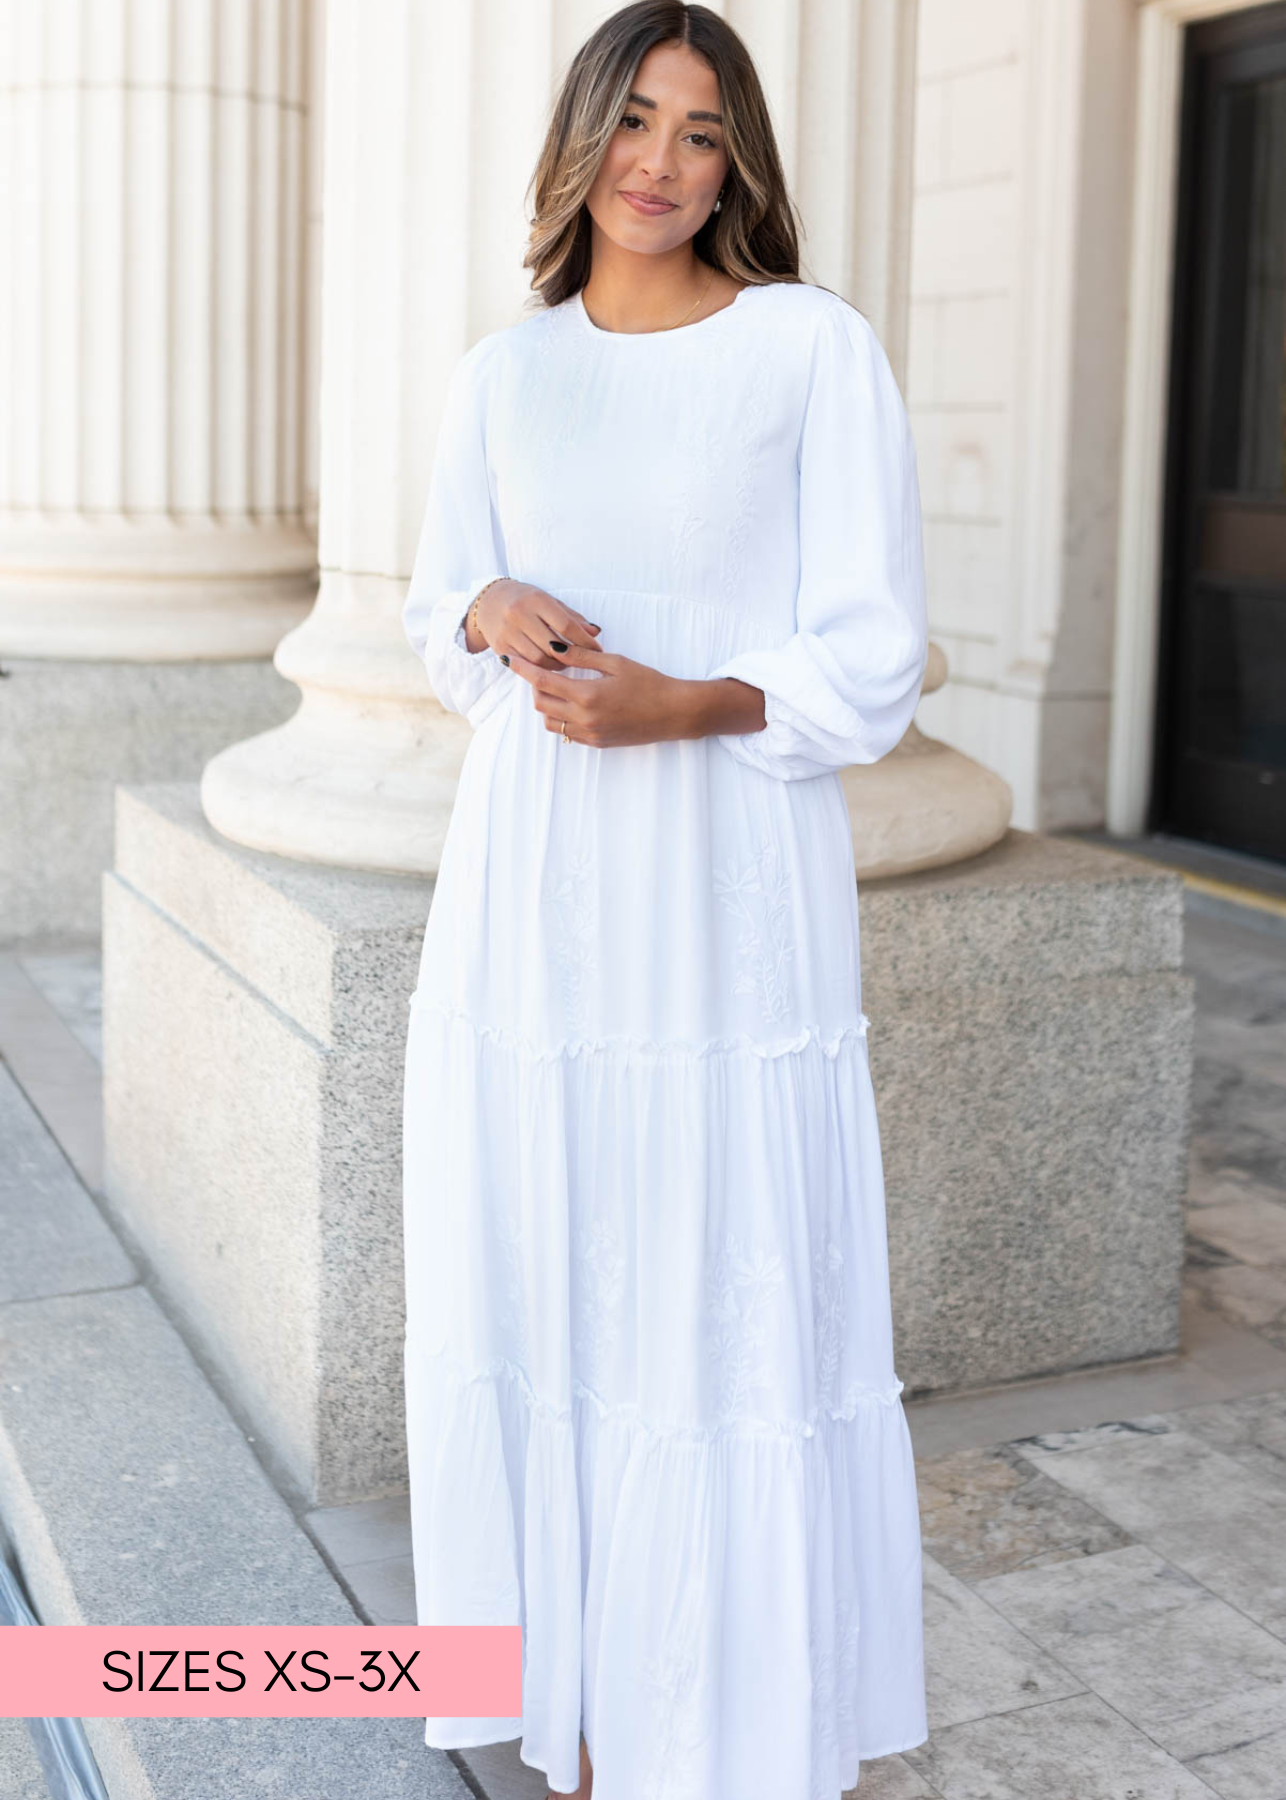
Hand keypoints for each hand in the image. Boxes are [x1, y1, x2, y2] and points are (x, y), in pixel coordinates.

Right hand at [466, 579, 599, 665]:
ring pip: (539, 659)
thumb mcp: (549, 602)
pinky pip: (525, 665)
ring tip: (565, 663)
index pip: (566, 625)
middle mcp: (519, 614)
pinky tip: (548, 665)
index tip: (597, 650)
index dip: (585, 641)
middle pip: (553, 646)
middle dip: (572, 656)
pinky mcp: (500, 647)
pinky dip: (540, 668)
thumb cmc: (526, 600)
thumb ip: (572, 617)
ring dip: (557, 665)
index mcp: (536, 599)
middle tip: (582, 660)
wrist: (489, 601)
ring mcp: (507, 632)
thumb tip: (595, 632)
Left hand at [504, 641, 715, 747]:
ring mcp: (590, 734)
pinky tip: (574, 704)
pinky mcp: (597, 743)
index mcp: (587, 695)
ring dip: (548, 704)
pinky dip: (562, 718)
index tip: (510, 659)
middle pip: (541, 704)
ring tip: (561, 688)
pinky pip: (567, 733)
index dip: (522, 669)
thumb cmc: (649, 682)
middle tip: (543, 670)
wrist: (674, 713)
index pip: (542, 682)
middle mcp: (584, 718)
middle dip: (536, 687)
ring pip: (551, 722)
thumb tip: (552, 646)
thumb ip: (580, 656)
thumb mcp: (615, 663)